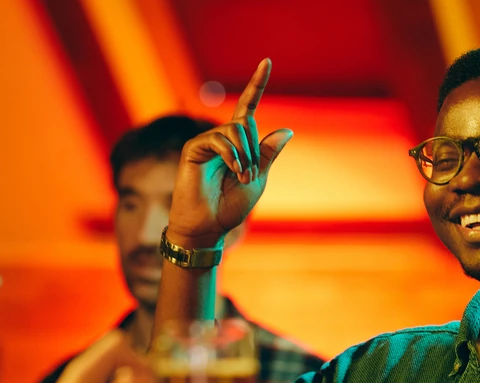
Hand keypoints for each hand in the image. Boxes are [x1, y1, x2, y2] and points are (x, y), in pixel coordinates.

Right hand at [166, 59, 293, 247]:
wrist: (210, 225)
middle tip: (249, 175)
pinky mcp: (192, 148)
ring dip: (245, 155)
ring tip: (242, 176)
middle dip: (254, 151)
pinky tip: (235, 171)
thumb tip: (287, 129)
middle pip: (245, 123)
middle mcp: (220, 137)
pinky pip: (218, 140)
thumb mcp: (259, 177)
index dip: (257, 84)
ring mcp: (205, 141)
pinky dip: (232, 156)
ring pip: (233, 130)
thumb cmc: (232, 205)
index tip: (267, 61)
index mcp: (238, 143)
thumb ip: (268, 154)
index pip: (248, 107)